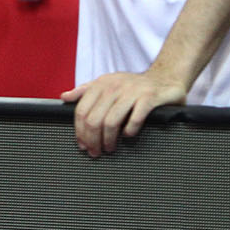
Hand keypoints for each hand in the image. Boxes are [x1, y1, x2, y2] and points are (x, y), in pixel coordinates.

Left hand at [62, 69, 186, 156]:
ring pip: (111, 121)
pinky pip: (135, 118)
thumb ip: (85, 90)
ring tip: (110, 148)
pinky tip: (128, 136)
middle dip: (92, 140)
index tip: (82, 145)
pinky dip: (129, 131)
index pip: (82, 110)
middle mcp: (115, 86)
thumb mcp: (107, 83)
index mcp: (102, 84)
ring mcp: (132, 91)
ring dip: (108, 140)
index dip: (80, 131)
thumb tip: (64, 96)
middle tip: (95, 152)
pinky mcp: (149, 98)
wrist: (165, 77)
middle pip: (94, 119)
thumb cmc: (133, 86)